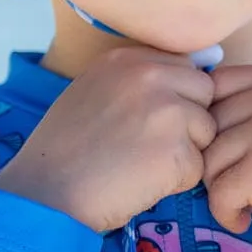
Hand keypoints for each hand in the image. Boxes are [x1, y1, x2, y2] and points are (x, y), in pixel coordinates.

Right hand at [0, 45, 216, 232]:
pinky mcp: (176, 151)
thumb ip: (140, 79)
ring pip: (206, 131)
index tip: (148, 122)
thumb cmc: (65, 148)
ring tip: (140, 165)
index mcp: (128, 58)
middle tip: (148, 145)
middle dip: (189, 122)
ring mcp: (166, 111)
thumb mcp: (95, 90)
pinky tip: (140, 183)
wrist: (45, 194)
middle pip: (204, 94)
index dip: (176, 98)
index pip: (186, 68)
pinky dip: (176, 182)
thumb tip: (203, 68)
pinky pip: (197, 168)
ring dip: (184, 153)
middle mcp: (150, 76)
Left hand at [201, 65, 251, 241]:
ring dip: (220, 190)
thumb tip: (201, 110)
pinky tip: (247, 219)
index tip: (228, 150)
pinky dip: (226, 213)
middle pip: (207, 123)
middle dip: (214, 160)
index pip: (216, 83)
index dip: (212, 119)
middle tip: (237, 185)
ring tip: (246, 203)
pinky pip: (218, 192)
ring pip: (208, 159)